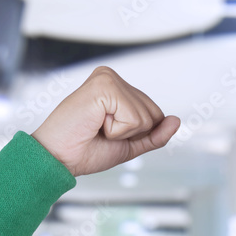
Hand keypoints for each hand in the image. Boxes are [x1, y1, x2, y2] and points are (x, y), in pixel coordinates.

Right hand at [31, 66, 180, 176]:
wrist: (58, 159)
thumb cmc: (85, 150)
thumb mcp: (128, 145)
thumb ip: (154, 135)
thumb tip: (177, 121)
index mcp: (116, 86)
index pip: (154, 113)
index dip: (137, 134)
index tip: (105, 133)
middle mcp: (111, 77)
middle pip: (153, 114)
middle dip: (132, 133)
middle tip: (100, 132)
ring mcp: (107, 78)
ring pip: (145, 117)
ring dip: (122, 133)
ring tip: (96, 127)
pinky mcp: (104, 86)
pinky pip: (134, 118)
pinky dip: (117, 131)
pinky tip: (95, 123)